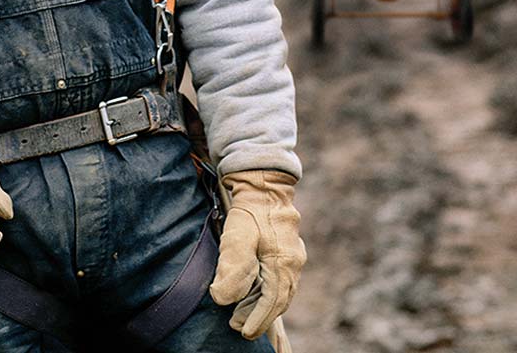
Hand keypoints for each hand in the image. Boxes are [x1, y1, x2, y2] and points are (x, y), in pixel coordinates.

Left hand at [209, 170, 306, 338]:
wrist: (263, 182)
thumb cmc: (248, 210)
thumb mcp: (236, 238)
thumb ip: (233, 269)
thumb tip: (223, 298)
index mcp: (283, 262)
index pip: (272, 301)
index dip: (258, 319)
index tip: (244, 332)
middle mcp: (293, 262)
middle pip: (278, 299)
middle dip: (259, 316)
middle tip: (238, 327)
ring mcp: (292, 255)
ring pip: (280, 289)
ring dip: (262, 304)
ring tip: (241, 314)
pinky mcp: (286, 249)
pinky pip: (280, 278)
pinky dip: (267, 291)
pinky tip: (254, 293)